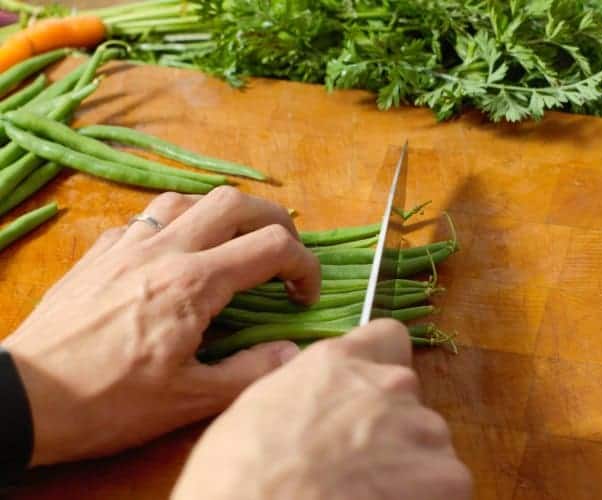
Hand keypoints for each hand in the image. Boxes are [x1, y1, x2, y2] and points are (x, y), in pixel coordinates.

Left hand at [1, 187, 320, 465]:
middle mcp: (164, 249)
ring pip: (187, 199)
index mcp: (194, 283)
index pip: (271, 247)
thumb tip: (292, 352)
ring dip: (221, 215)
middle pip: (234, 202)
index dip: (304, 266)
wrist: (24, 397)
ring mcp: (126, 245)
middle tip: (282, 254)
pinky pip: (145, 218)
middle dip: (274, 221)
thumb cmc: (109, 401)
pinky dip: (174, 225)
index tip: (304, 296)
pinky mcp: (98, 253)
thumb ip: (250, 371)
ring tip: (230, 246)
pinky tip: (173, 253)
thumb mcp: (189, 399)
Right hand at [172, 319, 471, 499]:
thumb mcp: (257, 408)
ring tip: (367, 494)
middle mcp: (388, 384)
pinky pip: (447, 485)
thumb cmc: (239, 476)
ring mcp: (422, 428)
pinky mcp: (447, 476)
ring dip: (410, 466)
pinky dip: (427, 499)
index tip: (374, 394)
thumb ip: (304, 388)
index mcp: (339, 362)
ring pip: (429, 444)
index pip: (389, 338)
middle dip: (391, 427)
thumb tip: (316, 395)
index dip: (383, 366)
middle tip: (357, 464)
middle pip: (407, 399)